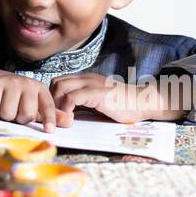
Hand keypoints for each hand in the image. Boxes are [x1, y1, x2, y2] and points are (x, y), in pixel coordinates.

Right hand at [0, 65, 64, 131]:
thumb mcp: (34, 103)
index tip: (49, 130)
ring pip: (9, 113)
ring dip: (3, 115)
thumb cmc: (15, 96)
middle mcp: (27, 83)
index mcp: (40, 88)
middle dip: (18, 118)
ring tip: (3, 106)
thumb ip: (51, 114)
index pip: (48, 106)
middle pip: (27, 114)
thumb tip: (70, 121)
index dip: (49, 119)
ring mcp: (11, 82)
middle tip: (15, 111)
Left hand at [51, 72, 186, 123]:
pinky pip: (73, 97)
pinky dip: (67, 108)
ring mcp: (91, 83)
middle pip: (56, 82)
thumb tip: (67, 114)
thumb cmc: (123, 105)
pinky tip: (73, 118)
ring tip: (64, 118)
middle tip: (58, 116)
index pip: (59, 81)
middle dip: (52, 100)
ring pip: (60, 87)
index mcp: (86, 79)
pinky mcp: (97, 93)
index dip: (53, 97)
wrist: (143, 102)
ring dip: (57, 104)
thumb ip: (84, 103)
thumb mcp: (98, 102)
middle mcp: (86, 78)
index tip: (56, 112)